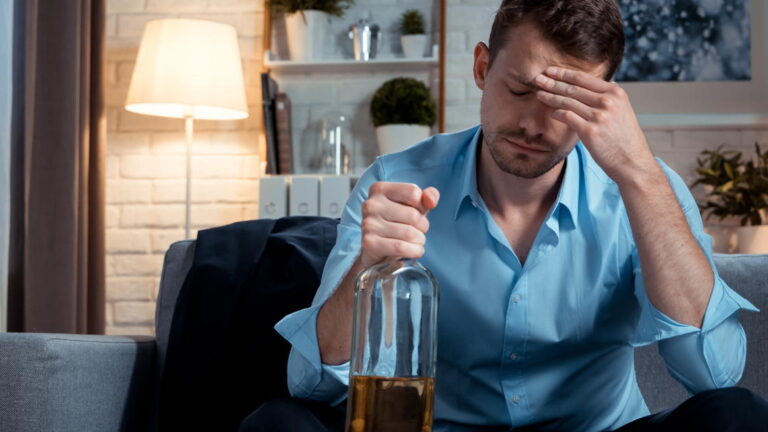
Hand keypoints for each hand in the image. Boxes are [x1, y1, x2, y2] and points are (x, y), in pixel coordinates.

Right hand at [360, 182, 439, 267]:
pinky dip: (414, 251)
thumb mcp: (413, 205)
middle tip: (417, 231)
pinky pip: (401, 247)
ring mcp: (368, 224)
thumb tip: (431, 201)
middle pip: (413, 215)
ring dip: (419, 241)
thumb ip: (427, 197)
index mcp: (379, 189)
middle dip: (422, 226)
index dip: (421, 206)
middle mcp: (371, 204)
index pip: (413, 192)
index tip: (415, 213)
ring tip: (415, 241)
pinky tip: (414, 251)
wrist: (375, 249)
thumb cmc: (397, 223)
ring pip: (409, 233)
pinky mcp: (369, 243)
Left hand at [534, 66, 658, 184]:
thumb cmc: (624, 138)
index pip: (584, 78)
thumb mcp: (623, 110)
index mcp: (616, 93)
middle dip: (553, 82)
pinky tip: (551, 112)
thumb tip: (604, 83)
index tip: (550, 70)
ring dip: (550, 96)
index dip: (565, 73)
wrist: (632, 161)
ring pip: (568, 101)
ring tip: (539, 93)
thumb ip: (611, 97)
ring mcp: (599, 116)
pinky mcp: (590, 131)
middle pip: (573, 88)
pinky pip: (567, 117)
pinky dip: (557, 113)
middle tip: (537, 78)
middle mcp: (608, 101)